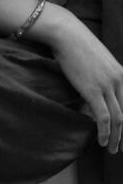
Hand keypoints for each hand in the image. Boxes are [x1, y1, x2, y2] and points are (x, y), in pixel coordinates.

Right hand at [45, 11, 122, 151]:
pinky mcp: (93, 90)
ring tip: (111, 149)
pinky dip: (104, 132)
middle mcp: (119, 80)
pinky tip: (101, 140)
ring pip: (118, 119)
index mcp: (122, 73)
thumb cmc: (78, 45)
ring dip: (116, 137)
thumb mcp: (98, 61)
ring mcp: (107, 86)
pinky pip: (103, 117)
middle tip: (122, 147)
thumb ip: (104, 77)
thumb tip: (98, 95)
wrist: (66, 34)